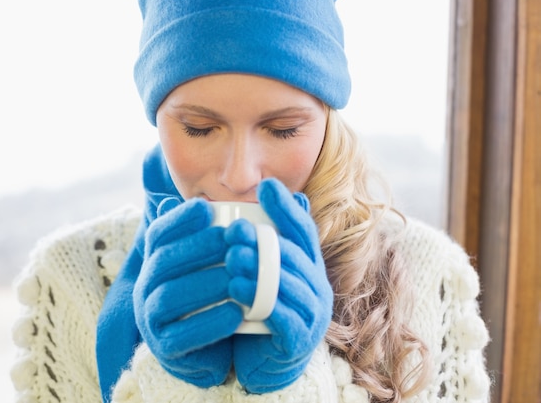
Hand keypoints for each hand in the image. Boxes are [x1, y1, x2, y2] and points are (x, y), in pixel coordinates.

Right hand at [133, 197, 242, 386]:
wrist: (215, 346)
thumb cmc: (217, 294)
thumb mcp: (214, 259)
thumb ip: (219, 229)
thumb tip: (231, 195)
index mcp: (157, 261)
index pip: (158, 235)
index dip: (179, 220)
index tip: (206, 208)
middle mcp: (146, 287)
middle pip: (164, 262)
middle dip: (197, 247)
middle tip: (231, 239)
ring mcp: (151, 318)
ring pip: (171, 297)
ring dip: (205, 284)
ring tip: (236, 276)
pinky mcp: (165, 349)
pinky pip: (182, 336)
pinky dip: (209, 323)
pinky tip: (236, 314)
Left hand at [225, 178, 332, 392]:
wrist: (262, 361)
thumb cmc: (258, 309)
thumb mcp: (259, 272)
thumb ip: (257, 243)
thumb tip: (242, 206)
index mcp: (309, 265)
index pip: (303, 230)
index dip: (285, 208)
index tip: (265, 186)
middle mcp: (317, 286)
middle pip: (293, 256)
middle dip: (263, 241)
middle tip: (233, 232)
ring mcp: (313, 314)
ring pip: (288, 284)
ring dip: (258, 270)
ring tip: (231, 260)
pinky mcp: (300, 340)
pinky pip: (282, 316)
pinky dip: (259, 302)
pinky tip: (236, 291)